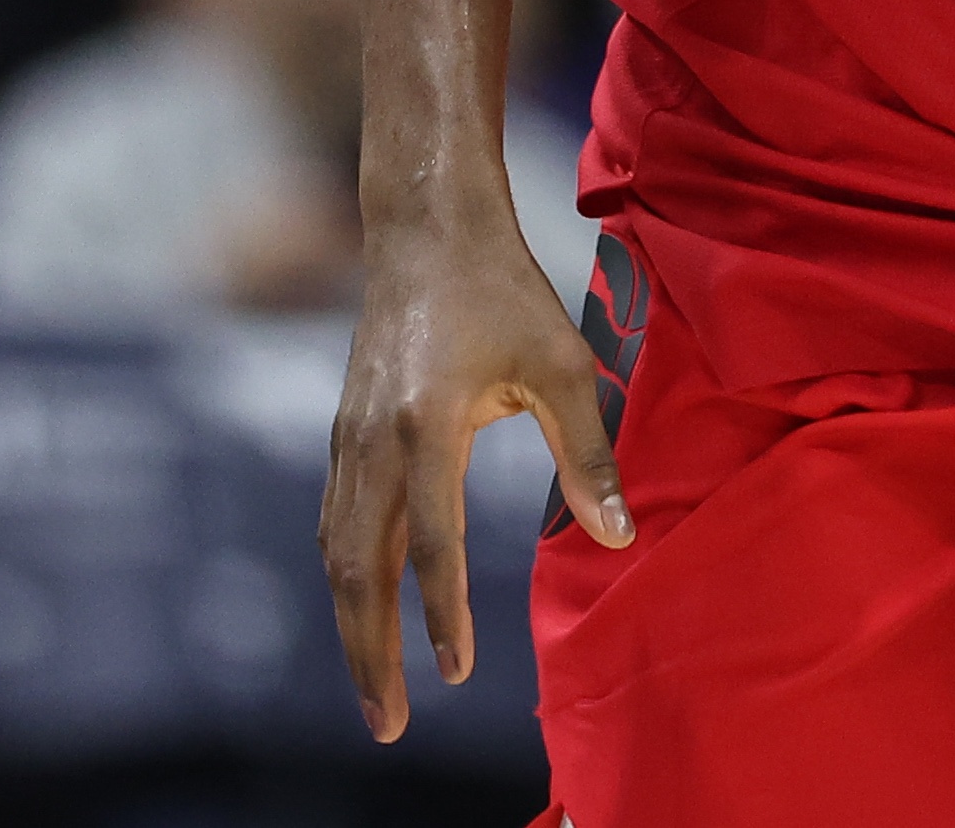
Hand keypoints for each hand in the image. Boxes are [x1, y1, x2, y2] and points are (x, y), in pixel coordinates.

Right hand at [322, 214, 633, 739]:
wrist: (425, 230)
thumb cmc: (504, 292)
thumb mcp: (561, 364)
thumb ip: (587, 455)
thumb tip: (619, 537)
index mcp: (427, 424)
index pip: (432, 543)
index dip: (443, 613)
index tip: (455, 674)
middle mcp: (373, 441)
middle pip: (359, 571)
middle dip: (370, 654)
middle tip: (390, 723)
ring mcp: (347, 439)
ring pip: (338, 554)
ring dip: (352, 626)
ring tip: (376, 688)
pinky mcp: (341, 434)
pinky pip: (335, 524)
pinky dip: (346, 578)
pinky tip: (362, 611)